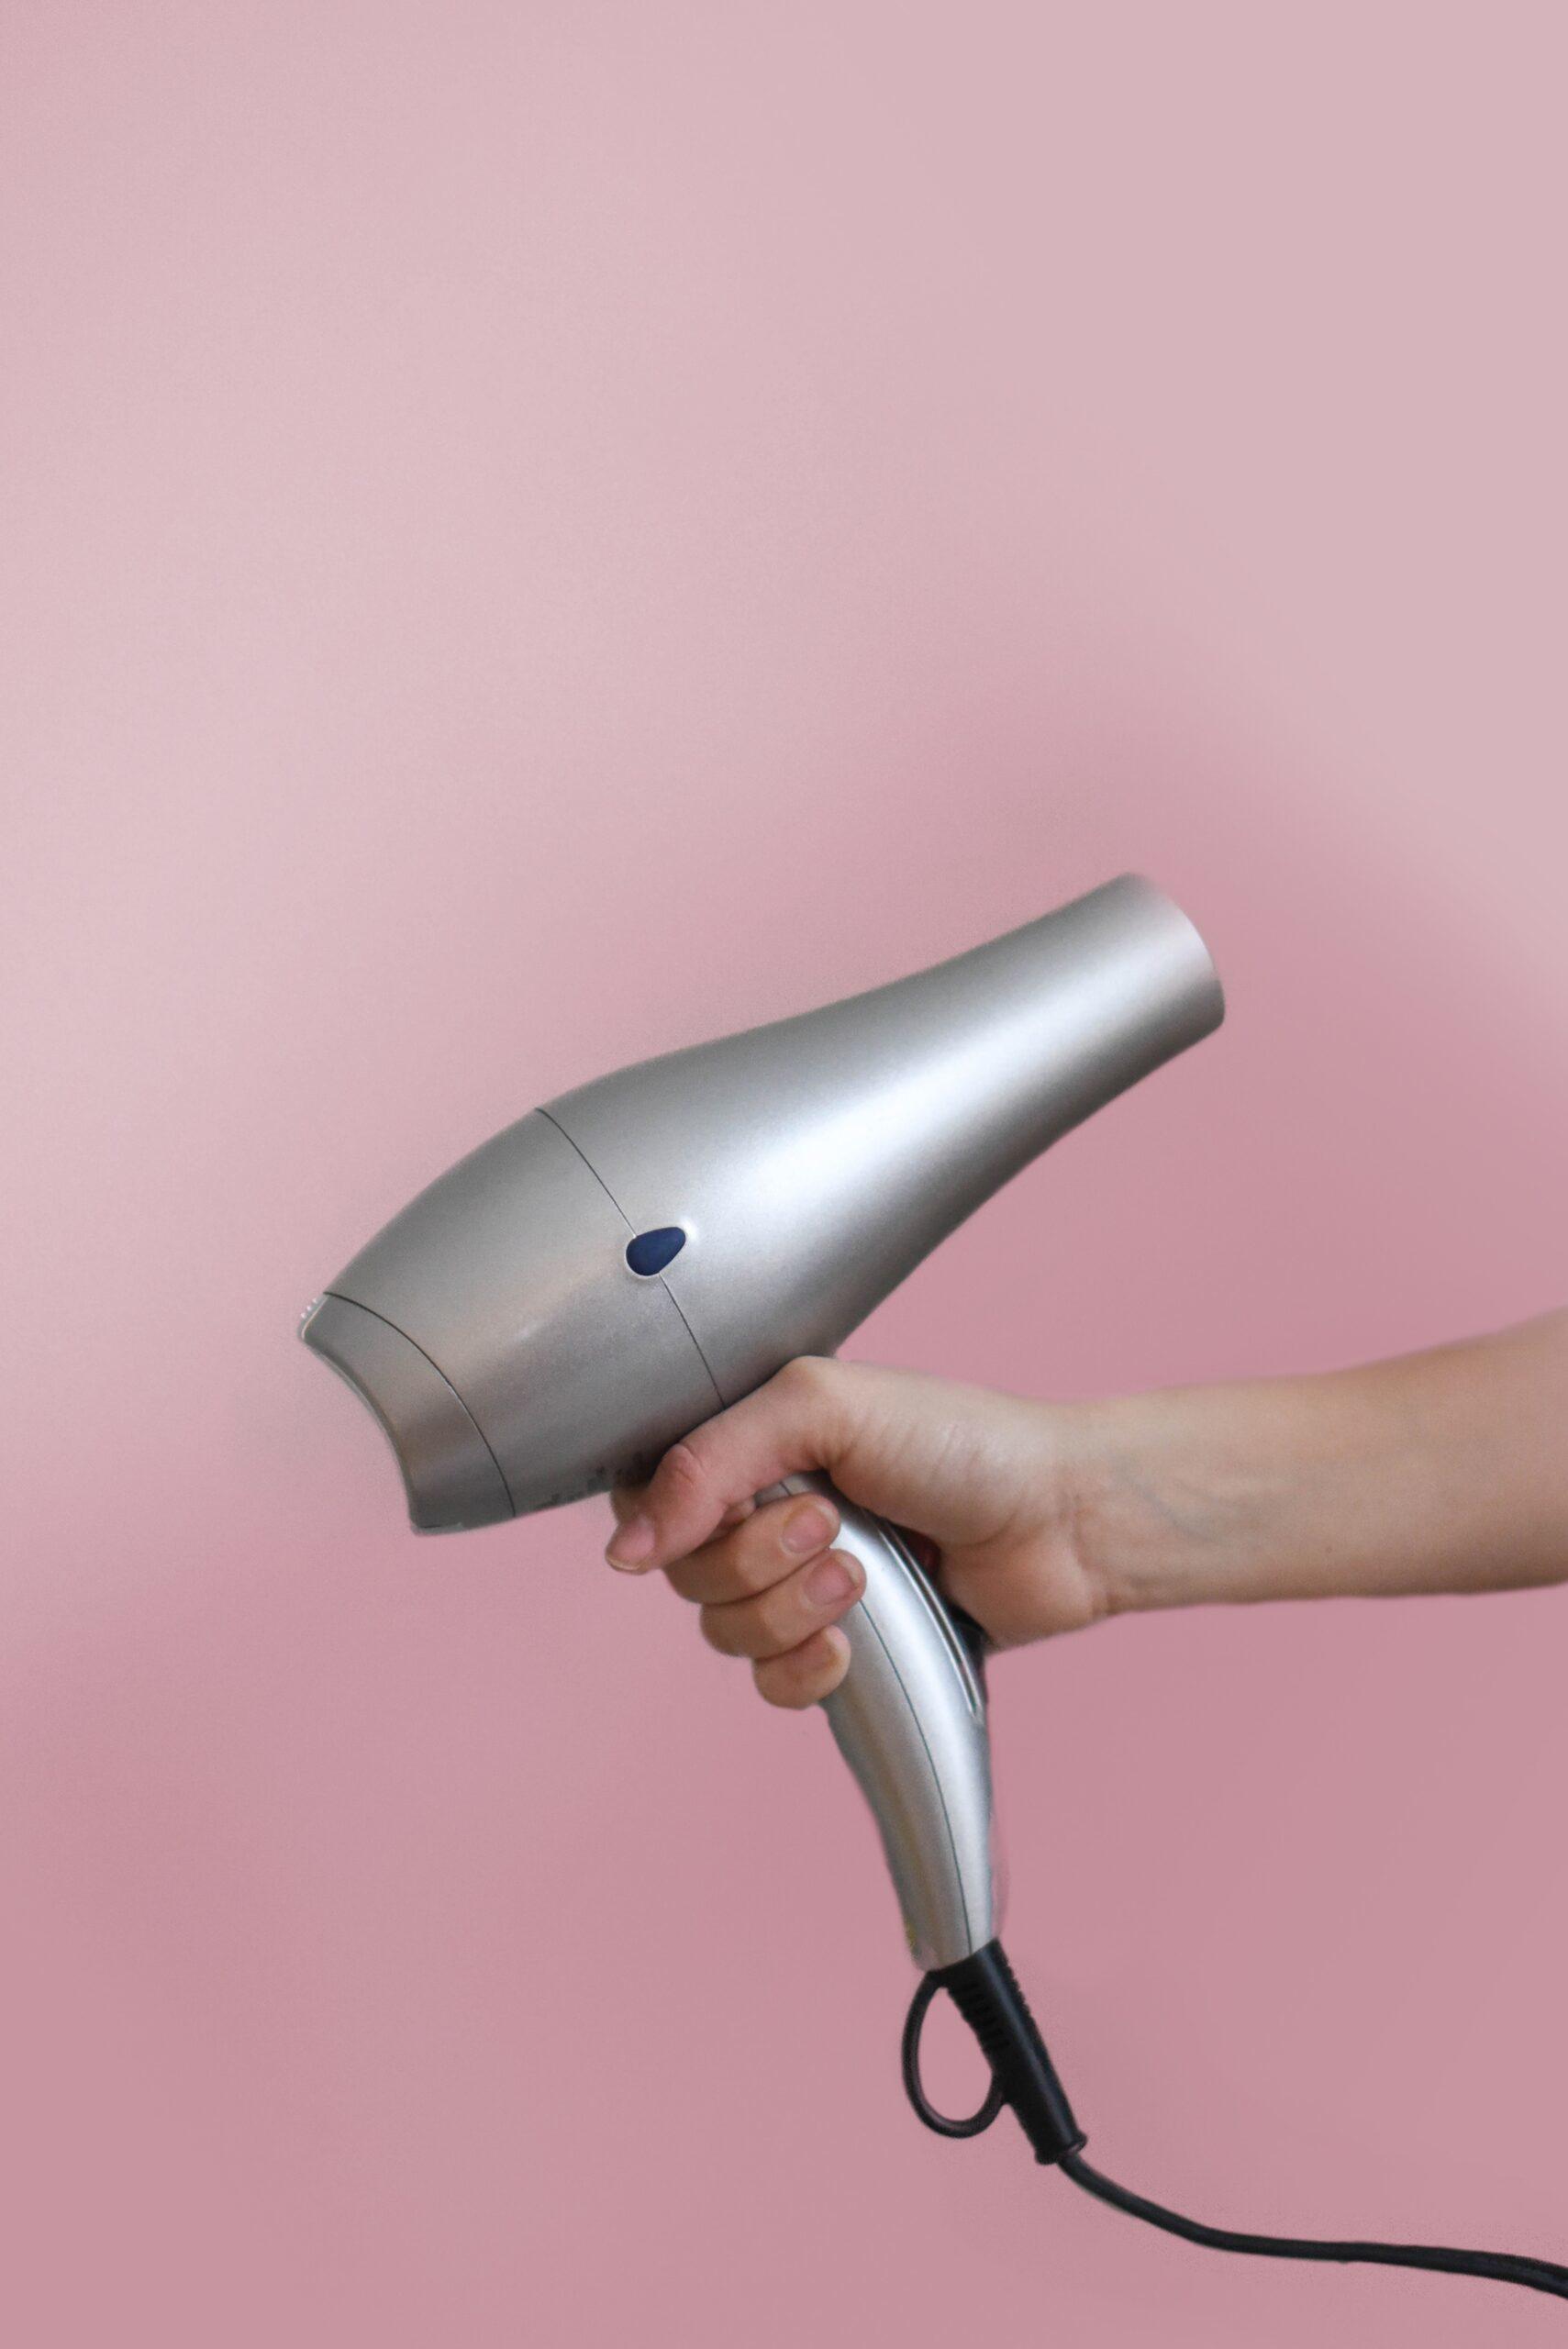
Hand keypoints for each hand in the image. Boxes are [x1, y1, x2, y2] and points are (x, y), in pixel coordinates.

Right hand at [602, 1357, 1107, 1707]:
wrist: (1061, 1520)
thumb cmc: (963, 1442)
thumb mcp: (824, 1407)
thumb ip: (712, 1460)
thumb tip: (627, 1548)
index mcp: (753, 1443)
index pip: (648, 1492)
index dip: (668, 1519)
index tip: (723, 1516)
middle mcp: (766, 1512)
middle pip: (684, 1573)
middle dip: (756, 1562)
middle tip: (834, 1526)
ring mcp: (801, 1584)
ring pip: (726, 1633)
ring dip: (790, 1611)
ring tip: (863, 1576)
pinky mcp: (841, 1647)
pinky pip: (773, 1686)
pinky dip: (805, 1671)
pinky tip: (852, 1644)